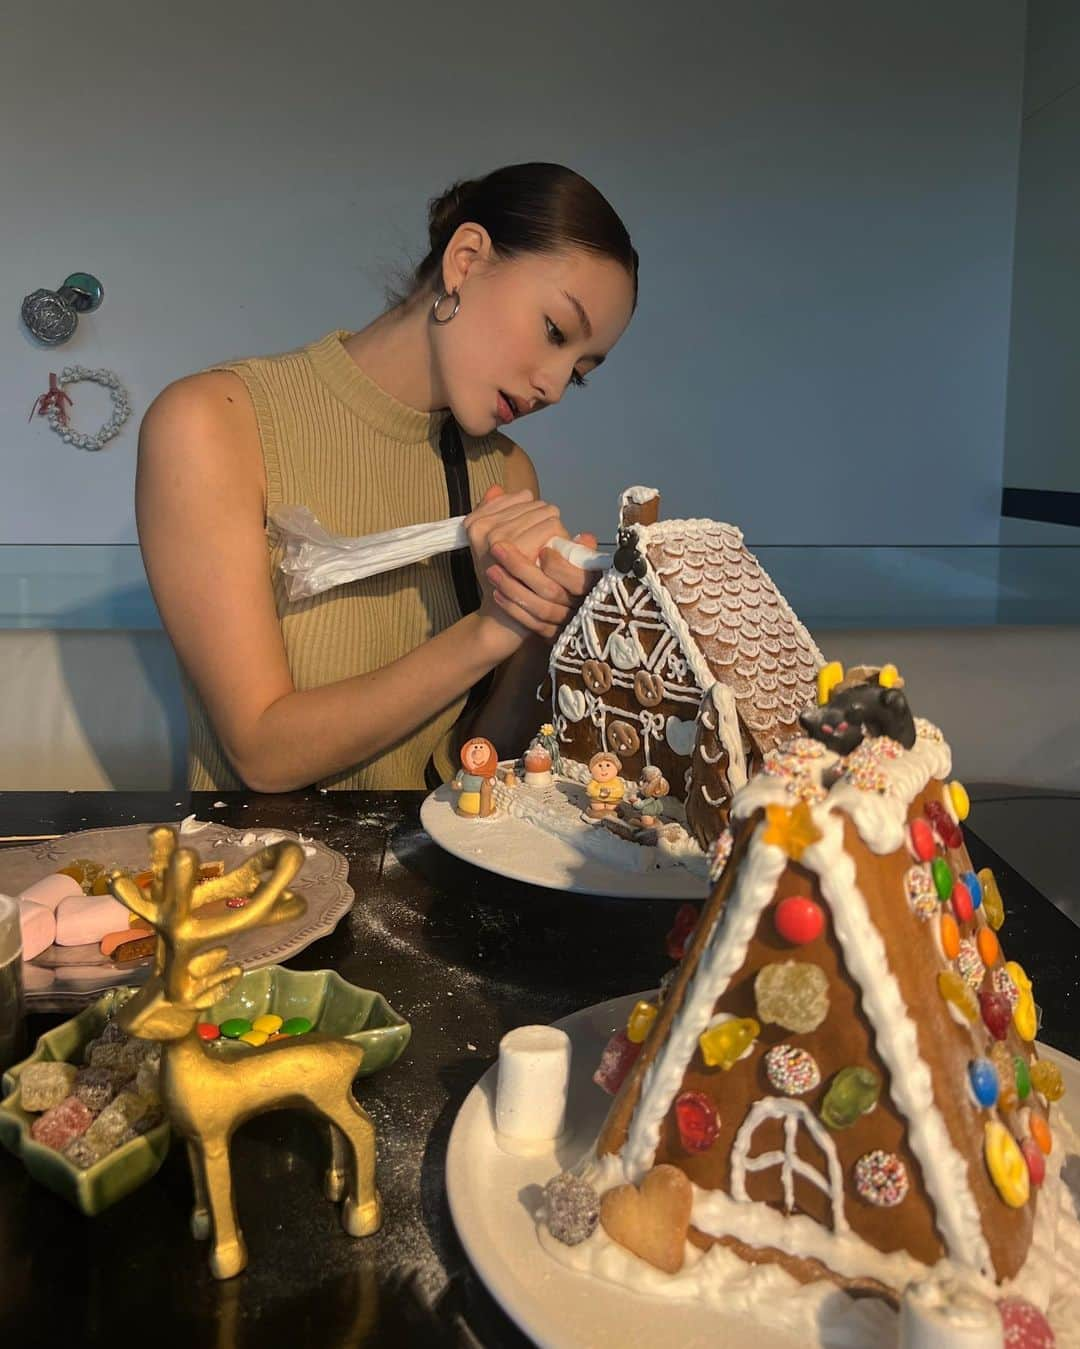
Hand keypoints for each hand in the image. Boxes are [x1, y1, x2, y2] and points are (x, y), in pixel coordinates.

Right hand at [465, 485, 574, 642]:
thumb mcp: (495, 546)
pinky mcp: (518, 550)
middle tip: (543, 548)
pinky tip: (552, 559)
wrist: (504, 616)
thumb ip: (495, 516)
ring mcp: (499, 538)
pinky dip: (560, 542)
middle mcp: (484, 527)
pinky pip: (551, 529)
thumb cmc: (506, 580)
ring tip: (547, 555)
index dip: (535, 515)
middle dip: (546, 523)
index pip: (521, 497)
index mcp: (476, 522)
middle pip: (536, 505)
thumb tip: (496, 488)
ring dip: (555, 534)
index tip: (532, 535)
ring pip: (547, 515)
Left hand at [485, 528, 598, 640]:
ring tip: (491, 570)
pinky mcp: (553, 636)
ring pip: (540, 609)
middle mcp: (582, 605)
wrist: (556, 612)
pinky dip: (512, 608)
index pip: (576, 577)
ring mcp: (567, 624)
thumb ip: (572, 545)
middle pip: (551, 591)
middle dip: (521, 568)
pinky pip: (532, 625)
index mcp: (592, 584)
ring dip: (512, 587)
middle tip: (497, 547)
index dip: (557, 565)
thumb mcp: (573, 558)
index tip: (538, 549)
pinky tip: (496, 592)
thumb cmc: (564, 577)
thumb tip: (579, 534)